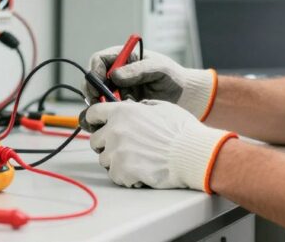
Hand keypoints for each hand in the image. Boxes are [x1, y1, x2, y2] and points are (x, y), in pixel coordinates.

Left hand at [82, 100, 236, 190]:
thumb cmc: (181, 131)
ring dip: (117, 162)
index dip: (96, 120)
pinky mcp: (122, 171)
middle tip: (123, 149)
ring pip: (105, 160)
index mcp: (122, 112)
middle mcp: (115, 130)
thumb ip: (141, 107)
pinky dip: (126, 177)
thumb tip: (134, 108)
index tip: (98, 126)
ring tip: (137, 161)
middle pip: (95, 140)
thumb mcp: (162, 107)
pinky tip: (141, 172)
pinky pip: (115, 176)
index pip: (93, 113)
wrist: (191, 154)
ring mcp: (117, 152)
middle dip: (106, 145)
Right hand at [83, 46, 217, 119]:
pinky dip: (106, 118)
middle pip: (92, 80)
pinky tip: (115, 122)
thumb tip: (115, 75)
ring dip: (97, 107)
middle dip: (92, 92)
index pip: (99, 60)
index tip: (99, 85)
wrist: (183, 96)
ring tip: (106, 116)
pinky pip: (105, 112)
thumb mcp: (159, 69)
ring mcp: (116, 91)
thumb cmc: (172, 76)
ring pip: (96, 98)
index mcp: (122, 58)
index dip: (95, 72)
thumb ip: (138, 70)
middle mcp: (115, 74)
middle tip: (98, 104)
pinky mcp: (119, 107)